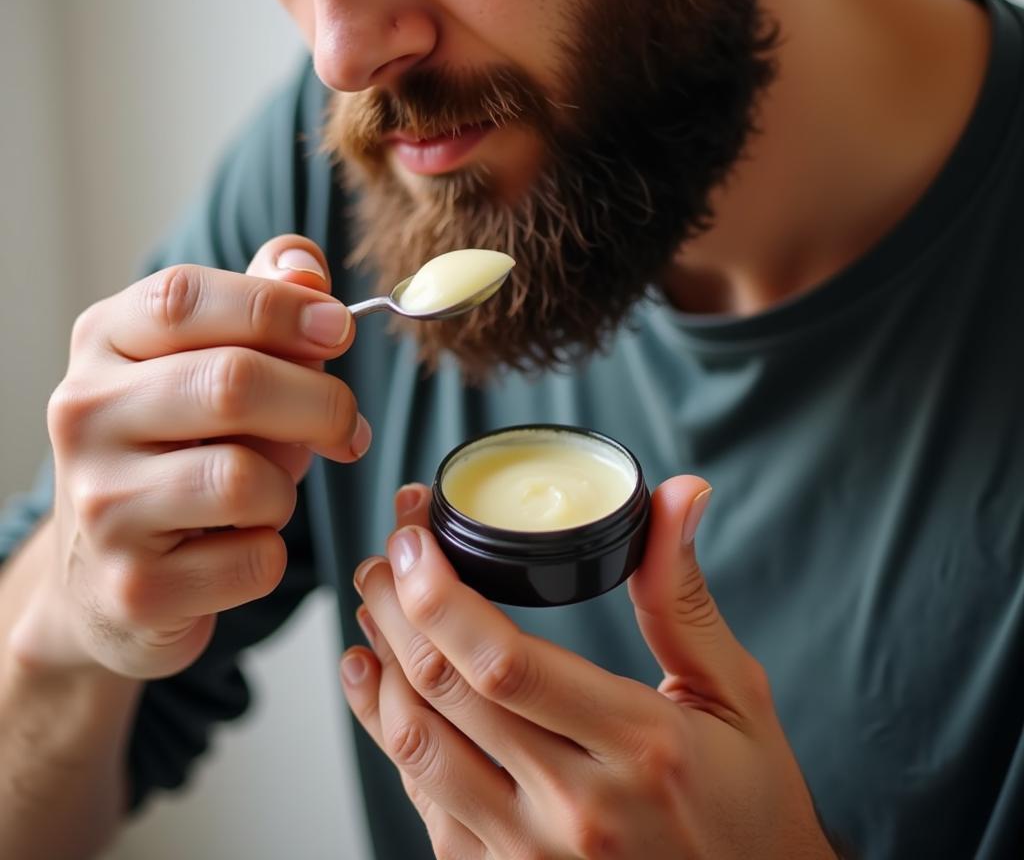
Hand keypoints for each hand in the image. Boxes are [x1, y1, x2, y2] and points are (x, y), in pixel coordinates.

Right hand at [13, 235, 369, 680]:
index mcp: (104, 342)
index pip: (187, 298)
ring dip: (287, 487)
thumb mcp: (207, 361)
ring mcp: (102, 505)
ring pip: (247, 478)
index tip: (338, 330)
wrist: (107, 577)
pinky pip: (255, 558)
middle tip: (345, 424)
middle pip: (233, 383)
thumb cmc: (178, 450)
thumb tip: (306, 268)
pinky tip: (240, 545)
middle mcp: (86, 415)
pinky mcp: (135, 587)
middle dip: (318, 403)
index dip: (278, 307)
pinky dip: (272, 549)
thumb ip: (261, 303)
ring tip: (268, 492)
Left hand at [342, 479, 835, 859]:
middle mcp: (575, 808)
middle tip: (383, 559)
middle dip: (395, 611)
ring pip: (418, 747)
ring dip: (380, 667)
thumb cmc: (748, 805)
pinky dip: (388, 732)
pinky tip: (376, 686)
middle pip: (446, 693)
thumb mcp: (734, 695)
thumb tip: (681, 494)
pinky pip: (424, 801)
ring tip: (371, 609)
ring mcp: (531, 857)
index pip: (505, 661)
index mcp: (638, 744)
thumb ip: (683, 595)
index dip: (440, 593)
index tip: (414, 539)